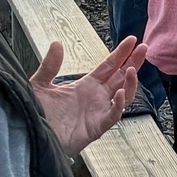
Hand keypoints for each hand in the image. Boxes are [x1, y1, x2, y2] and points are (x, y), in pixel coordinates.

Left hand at [30, 37, 142, 158]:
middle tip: (144, 48)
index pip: (109, 66)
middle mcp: (96, 97)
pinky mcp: (96, 127)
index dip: (121, 53)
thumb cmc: (36, 115)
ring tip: (132, 69)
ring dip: (130, 82)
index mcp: (86, 86)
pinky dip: (119, 105)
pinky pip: (113, 115)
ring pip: (124, 95)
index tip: (132, 40)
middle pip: (121, 77)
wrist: (32, 137)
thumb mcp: (40, 85)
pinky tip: (120, 94)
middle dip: (134, 62)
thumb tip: (57, 43)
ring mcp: (98, 112)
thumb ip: (50, 66)